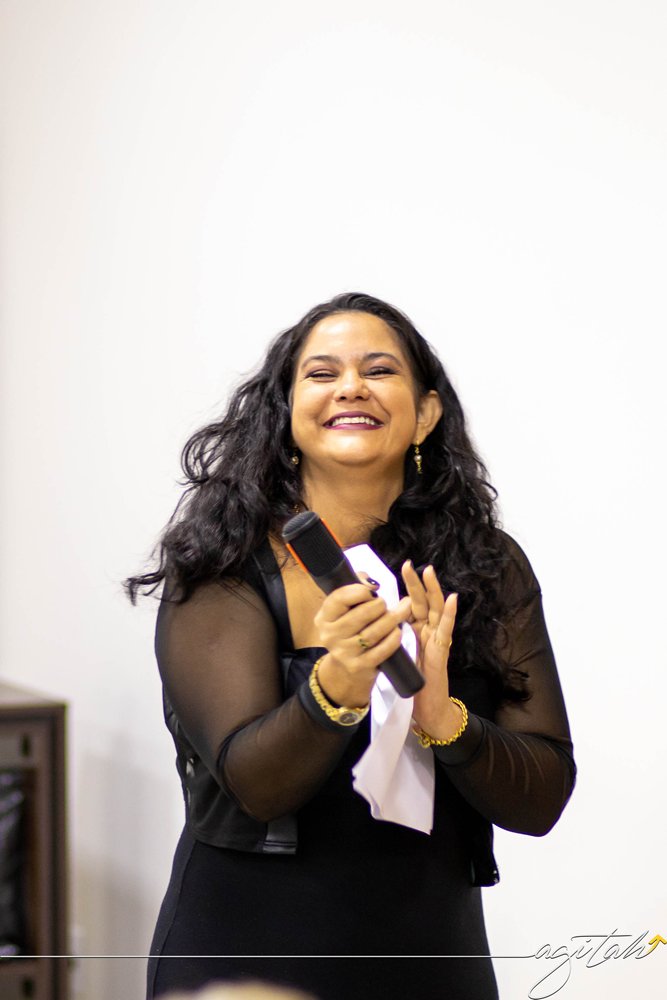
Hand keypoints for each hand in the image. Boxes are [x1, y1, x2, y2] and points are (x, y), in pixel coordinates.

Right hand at [314, 579, 411, 708]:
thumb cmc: (350, 630)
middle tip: (385, 605)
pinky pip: (382, 649)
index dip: (360, 591)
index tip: (371, 592)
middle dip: (379, 606)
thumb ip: (356, 588)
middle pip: (362, 614)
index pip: (340, 598)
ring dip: (391, 619)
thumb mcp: (345, 611)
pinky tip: (398, 631)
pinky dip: (393, 638)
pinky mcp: (359, 666)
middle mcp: (330, 635)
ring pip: (374, 632)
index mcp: (324, 617)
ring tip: (400, 612)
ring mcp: (344, 653)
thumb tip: (372, 583)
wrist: (346, 669)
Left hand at [401, 561, 461, 739]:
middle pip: (424, 602)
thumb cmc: (413, 682)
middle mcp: (428, 631)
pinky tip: (452, 599)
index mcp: (416, 631)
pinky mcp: (442, 651)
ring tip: (429, 572)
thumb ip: (394, 637)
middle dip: (417, 583)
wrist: (427, 707)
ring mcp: (437, 639)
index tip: (399, 572)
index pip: (412, 605)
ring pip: (436, 610)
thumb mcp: (399, 654)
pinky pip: (446, 630)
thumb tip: (378, 620)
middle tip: (410, 564)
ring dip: (433, 590)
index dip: (407, 588)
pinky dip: (449, 614)